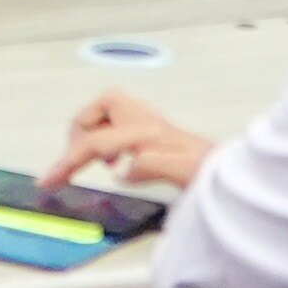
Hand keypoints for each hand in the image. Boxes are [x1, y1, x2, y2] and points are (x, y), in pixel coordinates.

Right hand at [55, 89, 212, 195]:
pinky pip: (123, 122)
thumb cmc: (215, 177)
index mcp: (148, 134)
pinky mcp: (159, 133)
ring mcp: (154, 125)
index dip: (67, 160)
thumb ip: (155, 166)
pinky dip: (110, 135)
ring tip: (95, 160)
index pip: (95, 142)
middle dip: (80, 129)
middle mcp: (149, 123)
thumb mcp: (187, 175)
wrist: (239, 177)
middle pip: (100, 107)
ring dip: (94, 129)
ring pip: (110, 109)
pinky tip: (118, 160)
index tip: (48, 180)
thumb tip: (123, 168)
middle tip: (74, 161)